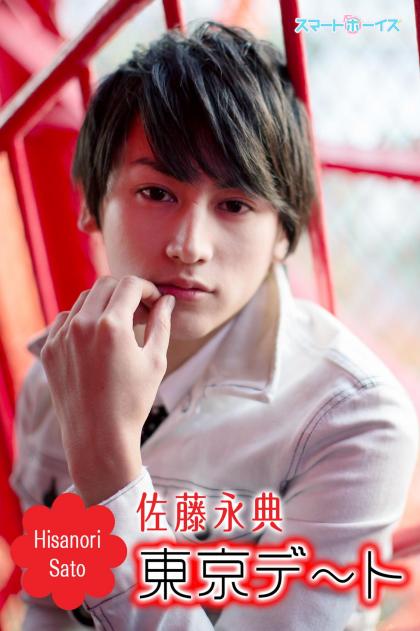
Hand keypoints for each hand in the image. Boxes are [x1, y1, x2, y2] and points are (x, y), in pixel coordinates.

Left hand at [40, 275, 175, 504]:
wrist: (98, 437)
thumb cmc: (132, 402)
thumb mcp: (155, 360)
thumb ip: (160, 324)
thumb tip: (166, 301)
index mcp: (111, 325)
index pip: (130, 285)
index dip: (147, 288)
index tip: (154, 301)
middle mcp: (82, 325)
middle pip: (105, 285)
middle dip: (126, 291)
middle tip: (140, 310)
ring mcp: (61, 336)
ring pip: (83, 300)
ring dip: (104, 304)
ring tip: (119, 326)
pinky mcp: (50, 350)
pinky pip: (65, 320)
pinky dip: (82, 320)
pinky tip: (96, 339)